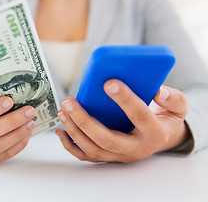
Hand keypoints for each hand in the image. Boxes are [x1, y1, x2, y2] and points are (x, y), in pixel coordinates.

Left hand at [56, 79, 188, 162]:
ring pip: (93, 149)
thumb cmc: (165, 118)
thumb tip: (158, 91)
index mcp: (154, 133)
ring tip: (63, 111)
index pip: (139, 116)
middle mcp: (135, 148)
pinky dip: (71, 145)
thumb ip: (173, 98)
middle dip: (85, 121)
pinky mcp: (108, 156)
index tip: (109, 83)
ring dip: (74, 131)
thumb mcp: (178, 107)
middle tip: (69, 102)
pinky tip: (61, 130)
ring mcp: (120, 155)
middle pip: (107, 139)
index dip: (125, 100)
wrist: (161, 137)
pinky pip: (86, 155)